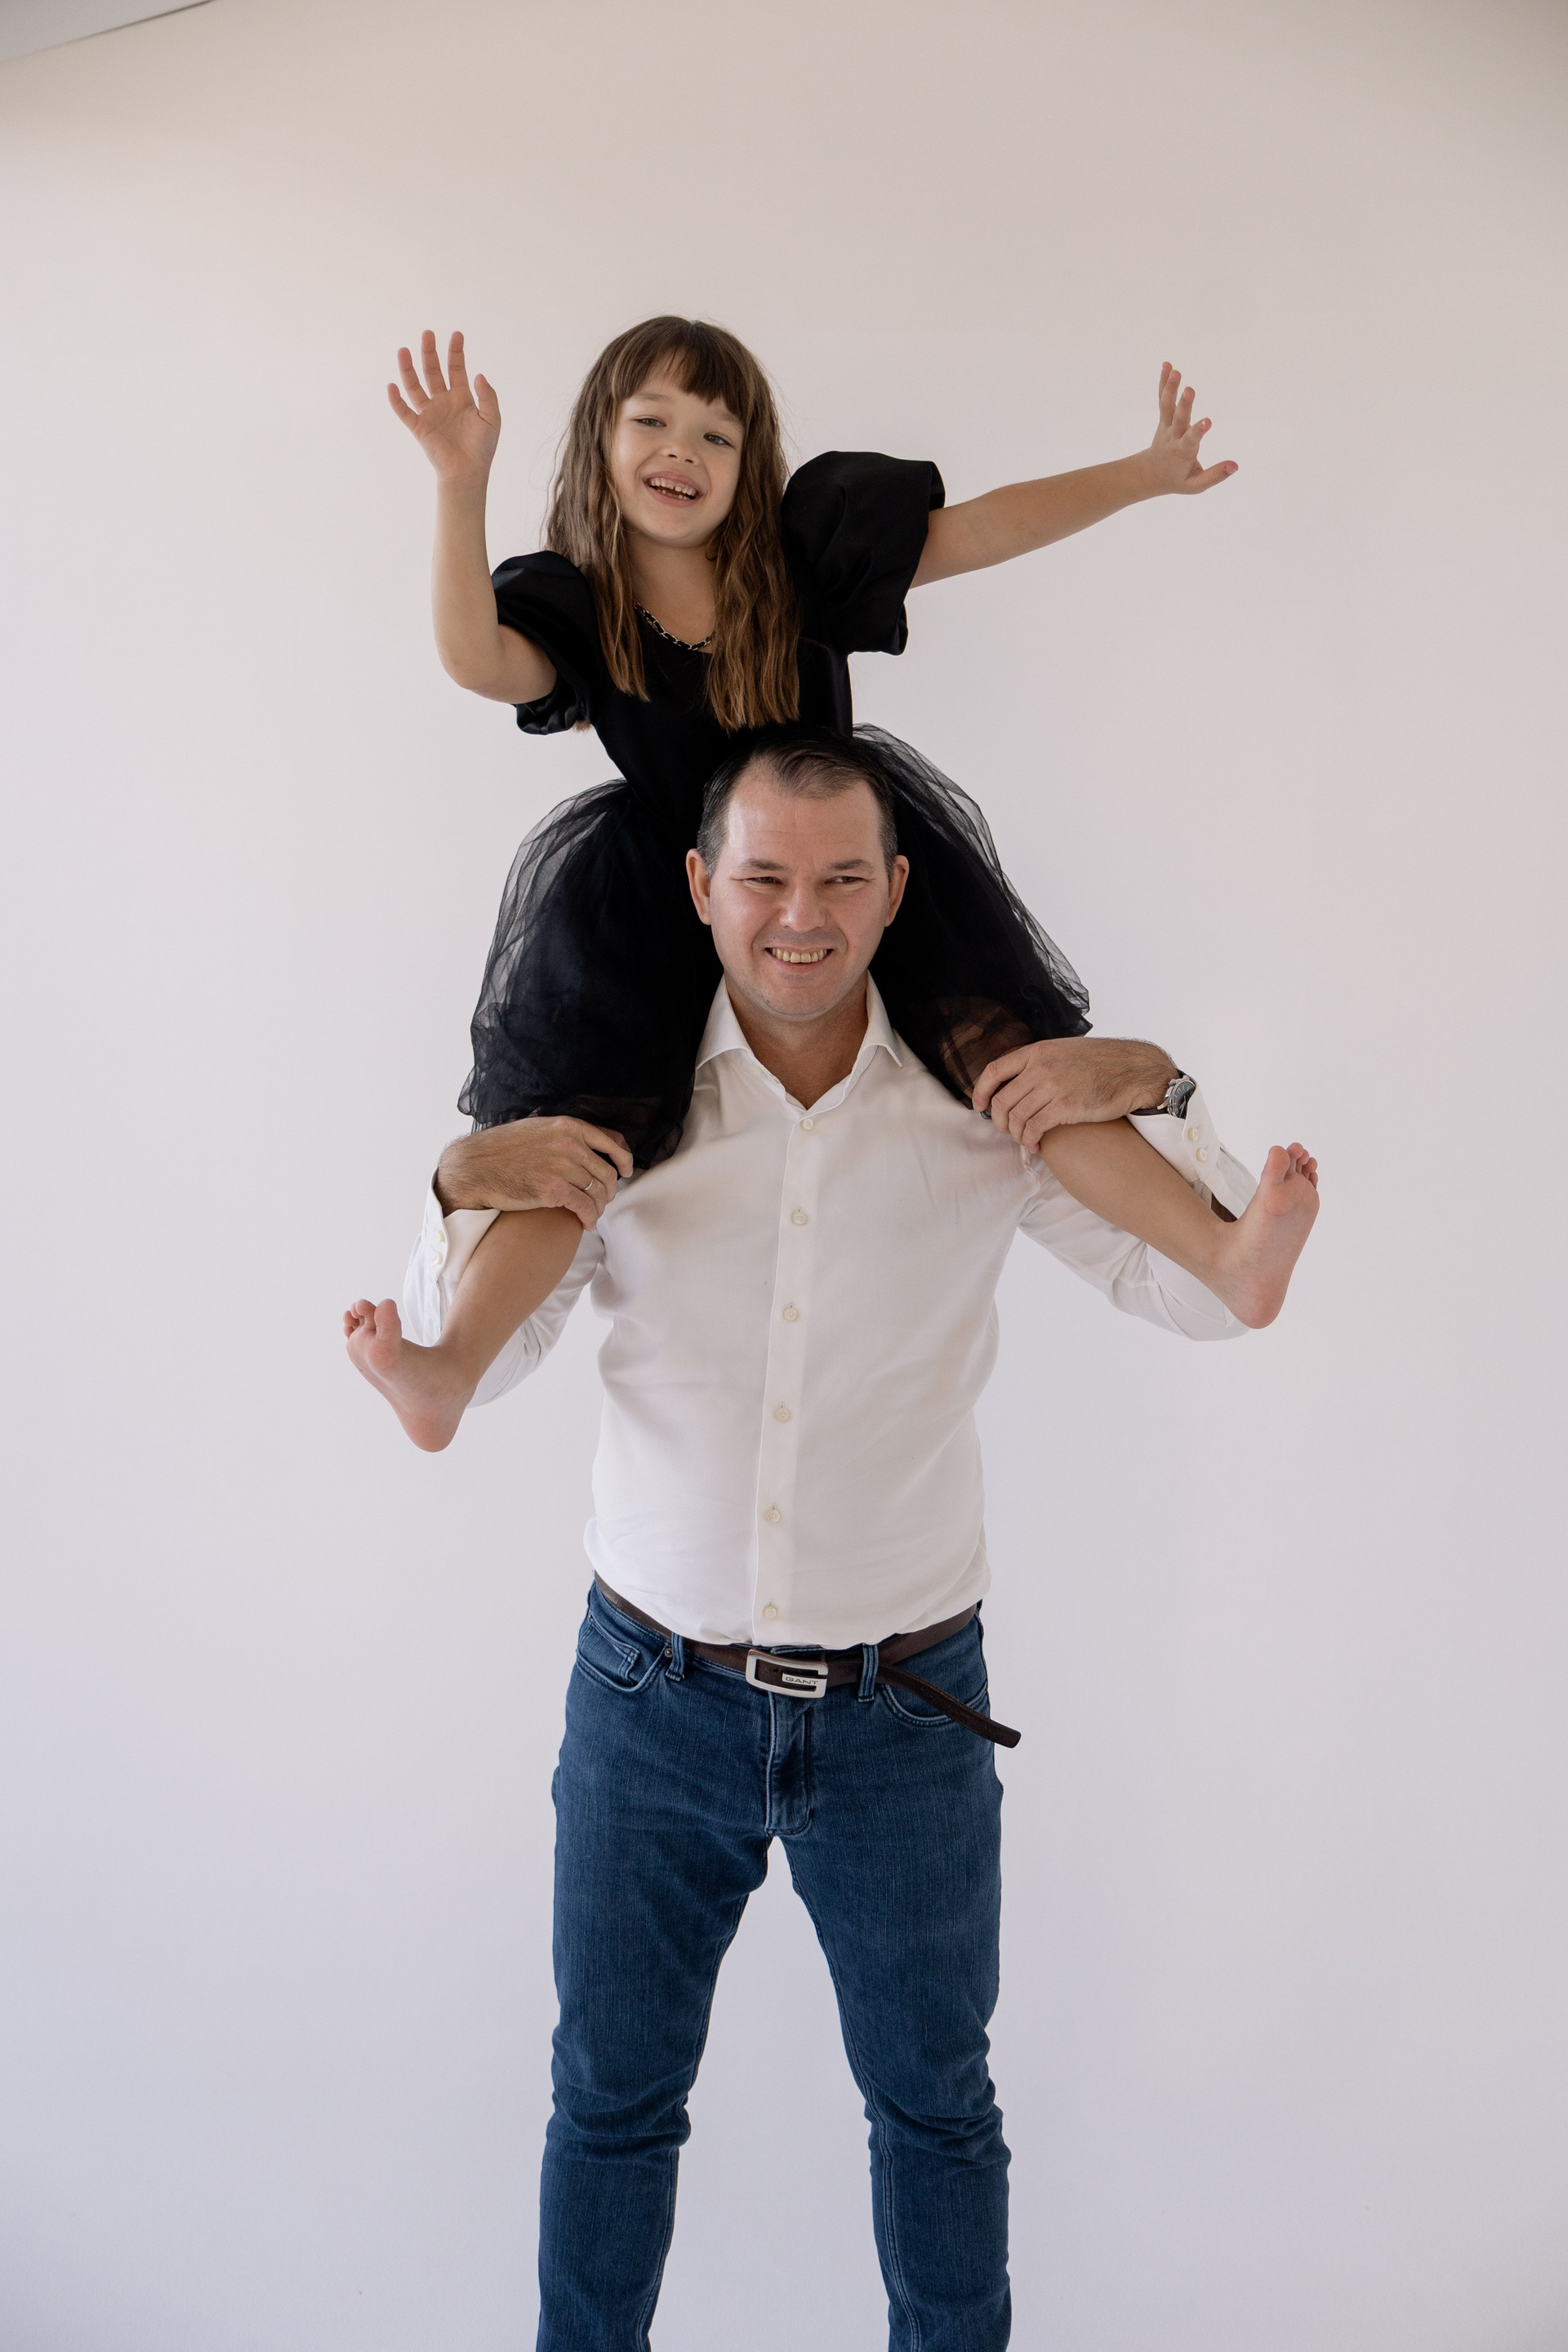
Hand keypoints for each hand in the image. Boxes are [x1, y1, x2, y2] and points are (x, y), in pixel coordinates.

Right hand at [388, 329, 500, 485]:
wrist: (468, 472)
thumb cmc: (482, 448)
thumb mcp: (492, 419)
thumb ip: (488, 396)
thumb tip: (479, 375)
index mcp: (462, 398)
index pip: (456, 369)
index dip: (456, 352)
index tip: (456, 335)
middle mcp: (443, 402)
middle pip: (433, 372)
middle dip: (430, 353)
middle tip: (428, 334)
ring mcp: (430, 413)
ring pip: (415, 386)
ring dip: (409, 369)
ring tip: (404, 350)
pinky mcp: (419, 427)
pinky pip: (404, 411)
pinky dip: (396, 400)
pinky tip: (392, 386)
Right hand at [435, 1116, 633, 1228]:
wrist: (475, 1167)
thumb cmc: (501, 1149)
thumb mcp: (536, 1128)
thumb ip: (561, 1132)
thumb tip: (582, 1139)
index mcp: (568, 1126)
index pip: (611, 1141)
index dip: (624, 1159)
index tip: (626, 1170)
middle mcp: (569, 1144)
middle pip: (607, 1172)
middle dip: (610, 1189)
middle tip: (604, 1200)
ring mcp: (562, 1167)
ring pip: (598, 1192)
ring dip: (599, 1206)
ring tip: (593, 1214)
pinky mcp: (553, 1190)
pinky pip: (584, 1207)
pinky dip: (589, 1218)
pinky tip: (585, 1224)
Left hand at [971, 1038, 1178, 1151]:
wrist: (1135, 1071)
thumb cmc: (1103, 1063)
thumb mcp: (1065, 1050)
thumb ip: (1041, 1061)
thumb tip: (1020, 1078)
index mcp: (1038, 1051)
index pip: (995, 1070)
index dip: (981, 1091)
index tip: (979, 1106)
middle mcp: (1041, 1067)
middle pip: (1002, 1100)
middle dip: (1000, 1121)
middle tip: (1007, 1131)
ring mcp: (1053, 1086)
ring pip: (1016, 1118)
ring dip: (1016, 1135)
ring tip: (1026, 1140)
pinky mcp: (1066, 1107)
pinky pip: (1034, 1129)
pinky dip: (1030, 1141)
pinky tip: (1037, 1145)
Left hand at [1143, 362, 1236, 496]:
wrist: (1151, 474)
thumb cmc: (1178, 479)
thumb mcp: (1196, 485)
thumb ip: (1215, 476)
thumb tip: (1235, 466)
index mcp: (1182, 453)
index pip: (1191, 441)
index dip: (1198, 432)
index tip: (1207, 422)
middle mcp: (1173, 437)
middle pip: (1178, 419)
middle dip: (1184, 405)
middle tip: (1189, 389)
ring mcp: (1167, 426)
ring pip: (1167, 406)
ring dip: (1171, 388)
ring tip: (1175, 370)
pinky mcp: (1164, 418)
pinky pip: (1163, 399)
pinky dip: (1163, 383)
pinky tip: (1167, 365)